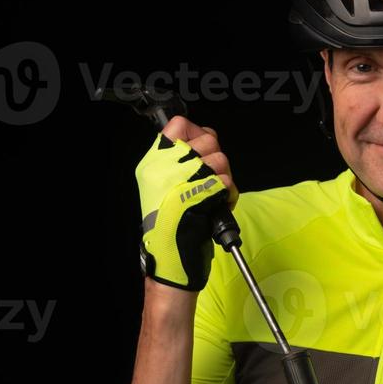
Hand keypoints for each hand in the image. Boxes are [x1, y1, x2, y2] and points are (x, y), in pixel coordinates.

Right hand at [133, 116, 236, 292]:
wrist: (171, 259)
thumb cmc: (170, 226)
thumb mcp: (163, 187)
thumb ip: (179, 161)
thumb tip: (203, 139)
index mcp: (154, 161)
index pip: (179, 124)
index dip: (197, 134)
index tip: (200, 152)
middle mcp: (165, 165)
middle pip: (208, 138)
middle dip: (216, 158)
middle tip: (207, 180)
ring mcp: (183, 178)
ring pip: (221, 158)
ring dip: (223, 178)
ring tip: (210, 196)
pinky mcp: (200, 192)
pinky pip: (227, 180)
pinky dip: (228, 195)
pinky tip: (215, 206)